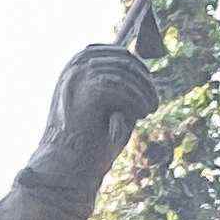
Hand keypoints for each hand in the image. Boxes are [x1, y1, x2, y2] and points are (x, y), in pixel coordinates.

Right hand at [44, 39, 163, 168]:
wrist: (65, 166)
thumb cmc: (86, 140)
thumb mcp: (104, 105)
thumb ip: (118, 84)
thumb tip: (143, 69)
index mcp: (75, 66)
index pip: (117, 52)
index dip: (139, 68)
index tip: (149, 88)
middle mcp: (75, 66)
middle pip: (125, 59)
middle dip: (144, 81)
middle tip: (153, 103)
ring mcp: (79, 76)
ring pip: (125, 73)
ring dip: (143, 92)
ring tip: (148, 110)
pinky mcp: (87, 89)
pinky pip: (122, 87)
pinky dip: (136, 100)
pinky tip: (141, 113)